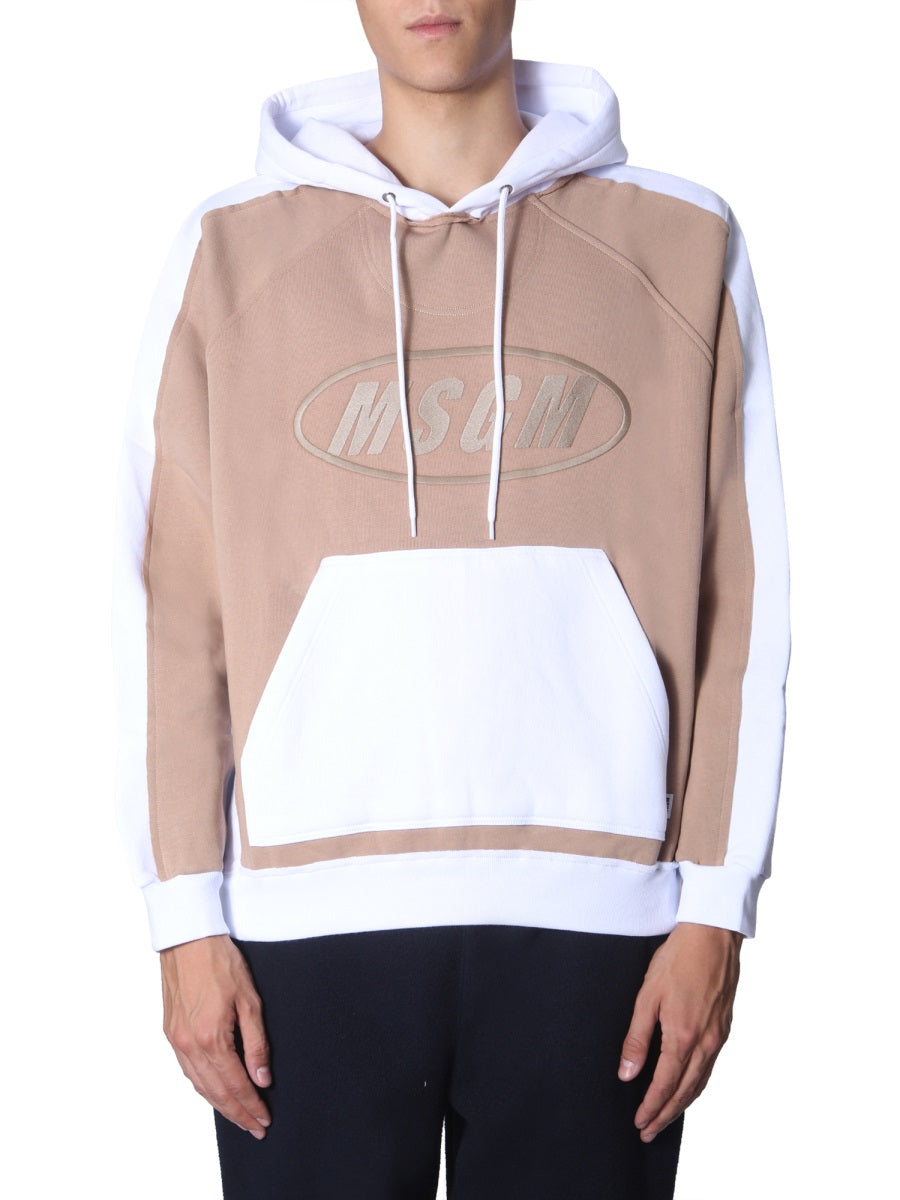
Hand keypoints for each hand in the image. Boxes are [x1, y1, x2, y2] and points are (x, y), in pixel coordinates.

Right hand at [160, 934, 271, 1138]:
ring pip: (199, 1085)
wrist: (188, 939)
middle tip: (255, 1128)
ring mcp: (176, 1040)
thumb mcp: (250, 1000)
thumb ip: (257, 1043)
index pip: (235, 1085)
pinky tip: (214, 1091)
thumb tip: (262, 1079)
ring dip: (219, 1104)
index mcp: (211, 1038)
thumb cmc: (220, 963)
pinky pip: (188, 1070)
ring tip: (238, 1116)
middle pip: (215, 1092)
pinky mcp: (170, 1032)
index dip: (251, 1106)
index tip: (264, 1120)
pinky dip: (203, 1086)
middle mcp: (189, 1045)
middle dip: (237, 1113)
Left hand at [618, 922, 742, 1141]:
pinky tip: (688, 1087)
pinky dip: (696, 1086)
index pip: (664, 1086)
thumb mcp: (648, 995)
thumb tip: (626, 1073)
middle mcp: (705, 1044)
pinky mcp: (724, 1029)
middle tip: (649, 1132)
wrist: (713, 936)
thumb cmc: (677, 959)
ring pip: (700, 1083)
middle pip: (684, 1092)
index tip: (639, 1123)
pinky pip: (710, 1069)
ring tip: (665, 1117)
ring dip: (682, 1104)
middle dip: (666, 1115)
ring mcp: (718, 1038)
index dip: (651, 1108)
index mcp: (682, 1037)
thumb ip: (637, 1037)